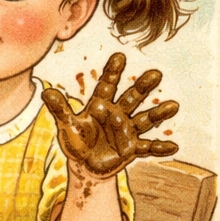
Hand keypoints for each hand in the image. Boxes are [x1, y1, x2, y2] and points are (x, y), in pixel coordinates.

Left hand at [42, 52, 178, 177]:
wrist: (86, 164)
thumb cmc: (76, 140)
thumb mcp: (67, 125)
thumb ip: (60, 109)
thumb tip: (45, 92)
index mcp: (100, 106)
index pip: (107, 86)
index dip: (112, 72)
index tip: (119, 56)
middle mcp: (117, 115)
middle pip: (131, 98)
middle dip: (142, 87)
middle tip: (155, 73)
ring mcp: (127, 132)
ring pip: (144, 120)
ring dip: (157, 114)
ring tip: (173, 105)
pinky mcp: (132, 149)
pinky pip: (148, 148)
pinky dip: (159, 148)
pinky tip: (174, 147)